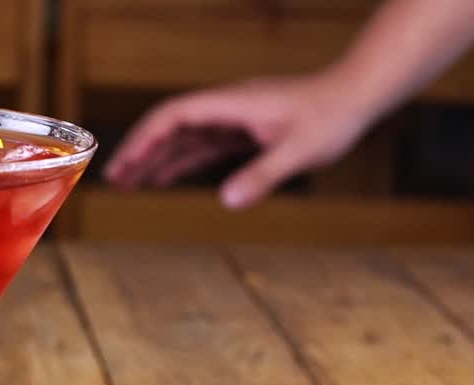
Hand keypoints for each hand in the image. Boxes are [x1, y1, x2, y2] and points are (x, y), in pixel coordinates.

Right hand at [104, 72, 373, 208]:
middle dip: (140, 152)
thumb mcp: (301, 151)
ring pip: (184, 137)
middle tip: (114, 181)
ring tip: (130, 184)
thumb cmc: (333, 116)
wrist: (359, 94)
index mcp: (231, 105)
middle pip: (170, 126)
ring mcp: (234, 118)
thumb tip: (226, 201)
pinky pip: (204, 145)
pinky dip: (181, 161)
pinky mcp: (244, 129)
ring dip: (157, 159)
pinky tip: (166, 178)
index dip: (144, 139)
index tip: (124, 163)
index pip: (173, 116)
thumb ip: (263, 175)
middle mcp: (226, 108)